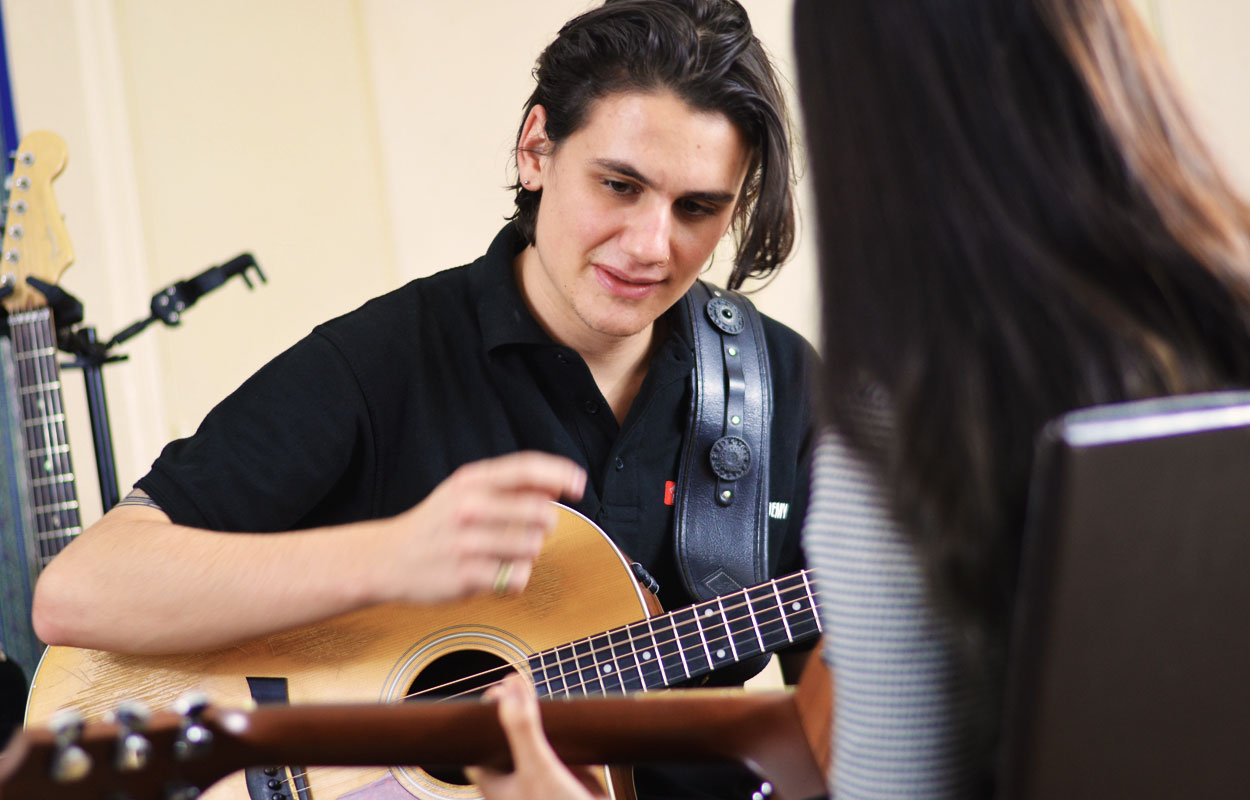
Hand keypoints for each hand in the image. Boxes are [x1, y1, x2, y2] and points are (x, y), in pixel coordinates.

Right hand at [372, 451, 585, 604]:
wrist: (387, 558)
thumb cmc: (436, 523)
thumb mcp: (463, 490)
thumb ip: (507, 485)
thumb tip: (555, 486)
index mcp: (469, 481)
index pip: (525, 469)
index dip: (560, 474)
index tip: (579, 485)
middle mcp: (467, 507)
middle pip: (539, 512)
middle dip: (546, 524)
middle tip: (534, 530)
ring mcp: (466, 543)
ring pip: (532, 547)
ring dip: (530, 553)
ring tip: (508, 553)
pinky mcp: (466, 576)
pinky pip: (517, 577)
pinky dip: (515, 578)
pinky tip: (498, 573)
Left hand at [466, 674, 606, 799]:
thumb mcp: (538, 769)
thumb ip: (522, 730)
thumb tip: (509, 687)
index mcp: (495, 782)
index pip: (480, 740)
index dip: (486, 715)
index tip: (499, 689)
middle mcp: (517, 780)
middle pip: (509, 737)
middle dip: (516, 713)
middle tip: (521, 685)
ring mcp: (544, 778)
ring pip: (539, 741)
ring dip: (545, 722)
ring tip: (547, 700)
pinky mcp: (573, 778)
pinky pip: (567, 749)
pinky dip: (570, 735)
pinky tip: (576, 720)